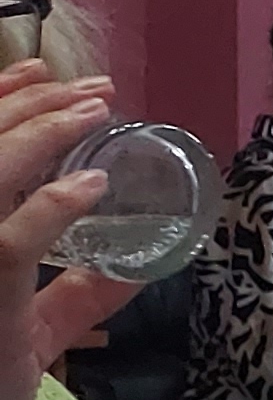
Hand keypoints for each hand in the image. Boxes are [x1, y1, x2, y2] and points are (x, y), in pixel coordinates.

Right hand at [0, 62, 117, 399]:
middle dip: (29, 105)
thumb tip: (134, 267)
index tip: (40, 69)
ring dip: (39, 133)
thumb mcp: (37, 330)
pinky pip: (7, 241)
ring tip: (95, 112)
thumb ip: (77, 296)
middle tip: (92, 88)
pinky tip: (91, 186)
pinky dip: (51, 207)